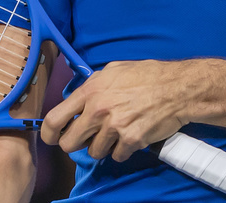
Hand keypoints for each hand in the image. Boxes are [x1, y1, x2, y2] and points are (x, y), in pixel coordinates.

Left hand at [41, 59, 194, 161]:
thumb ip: (92, 86)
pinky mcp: (131, 141)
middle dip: (77, 143)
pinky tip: (131, 136)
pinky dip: (123, 150)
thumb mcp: (113, 70)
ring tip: (116, 133)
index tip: (52, 138)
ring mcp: (114, 128)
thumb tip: (79, 98)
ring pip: (94, 152)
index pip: (55, 119)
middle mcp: (98, 111)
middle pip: (70, 143)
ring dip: (103, 146)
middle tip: (88, 138)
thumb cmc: (147, 75)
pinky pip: (117, 156)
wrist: (177, 88)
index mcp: (90, 91)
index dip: (49, 133)